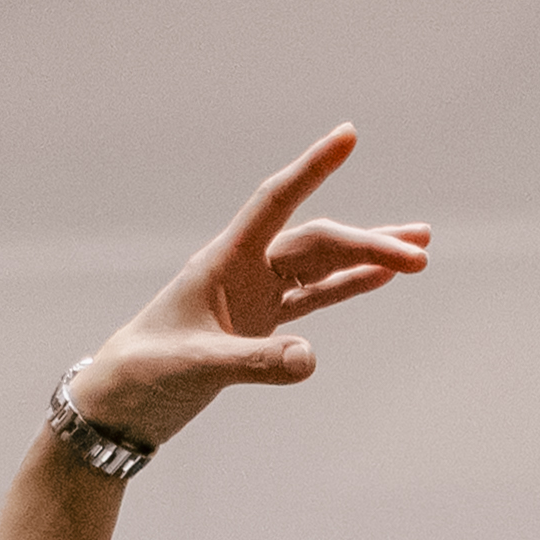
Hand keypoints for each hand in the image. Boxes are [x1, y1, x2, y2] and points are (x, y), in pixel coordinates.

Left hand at [63, 126, 431, 443]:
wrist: (118, 404)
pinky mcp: (258, 328)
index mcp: (224, 262)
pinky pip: (313, 300)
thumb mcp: (196, 368)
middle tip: (421, 252)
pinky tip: (380, 281)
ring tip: (419, 253)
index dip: (312, 167)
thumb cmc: (144, 375)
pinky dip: (346, 289)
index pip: (276, 201)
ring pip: (321, 267)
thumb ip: (253, 362)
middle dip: (368, 242)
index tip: (348, 135)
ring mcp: (253, 298)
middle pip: (316, 242)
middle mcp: (243, 271)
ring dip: (367, 259)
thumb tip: (309, 360)